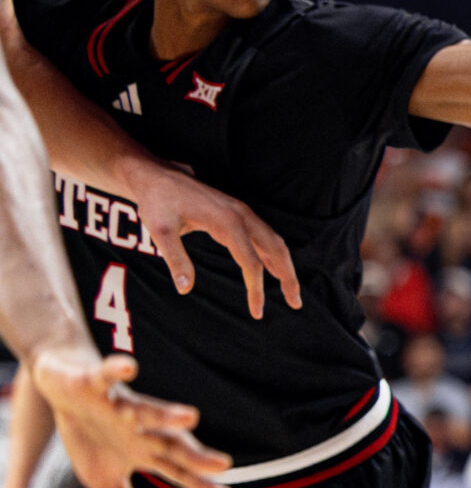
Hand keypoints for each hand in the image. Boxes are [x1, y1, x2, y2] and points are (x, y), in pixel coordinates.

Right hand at [33, 348, 230, 487]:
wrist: (64, 388)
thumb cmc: (92, 436)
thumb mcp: (107, 484)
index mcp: (146, 451)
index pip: (179, 471)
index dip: (199, 485)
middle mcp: (141, 429)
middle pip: (172, 442)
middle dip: (195, 454)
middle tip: (222, 464)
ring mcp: (120, 404)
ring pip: (146, 410)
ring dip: (165, 414)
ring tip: (190, 417)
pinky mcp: (96, 381)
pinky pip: (107, 374)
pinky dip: (116, 370)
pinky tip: (129, 368)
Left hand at [122, 163, 301, 318]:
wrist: (158, 176)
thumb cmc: (158, 203)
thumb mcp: (161, 232)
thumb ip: (176, 260)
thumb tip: (185, 289)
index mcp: (228, 222)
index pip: (251, 262)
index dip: (256, 288)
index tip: (257, 311)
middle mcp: (242, 215)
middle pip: (276, 249)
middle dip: (288, 277)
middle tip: (295, 303)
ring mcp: (243, 212)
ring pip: (275, 241)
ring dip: (285, 266)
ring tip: (291, 290)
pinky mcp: (239, 212)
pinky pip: (265, 235)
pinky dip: (275, 254)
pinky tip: (274, 268)